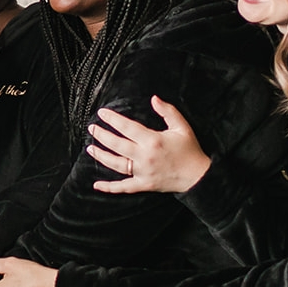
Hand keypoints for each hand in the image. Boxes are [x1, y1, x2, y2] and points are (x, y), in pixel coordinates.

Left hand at [87, 96, 210, 193]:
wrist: (197, 176)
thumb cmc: (189, 150)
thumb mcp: (182, 127)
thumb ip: (168, 111)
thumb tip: (154, 98)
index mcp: (152, 140)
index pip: (127, 127)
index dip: (112, 119)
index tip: (101, 113)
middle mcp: (144, 157)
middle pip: (117, 145)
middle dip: (101, 136)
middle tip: (91, 128)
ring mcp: (142, 172)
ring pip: (116, 164)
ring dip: (101, 156)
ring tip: (90, 148)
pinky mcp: (143, 184)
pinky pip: (123, 187)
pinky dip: (109, 187)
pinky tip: (97, 184)